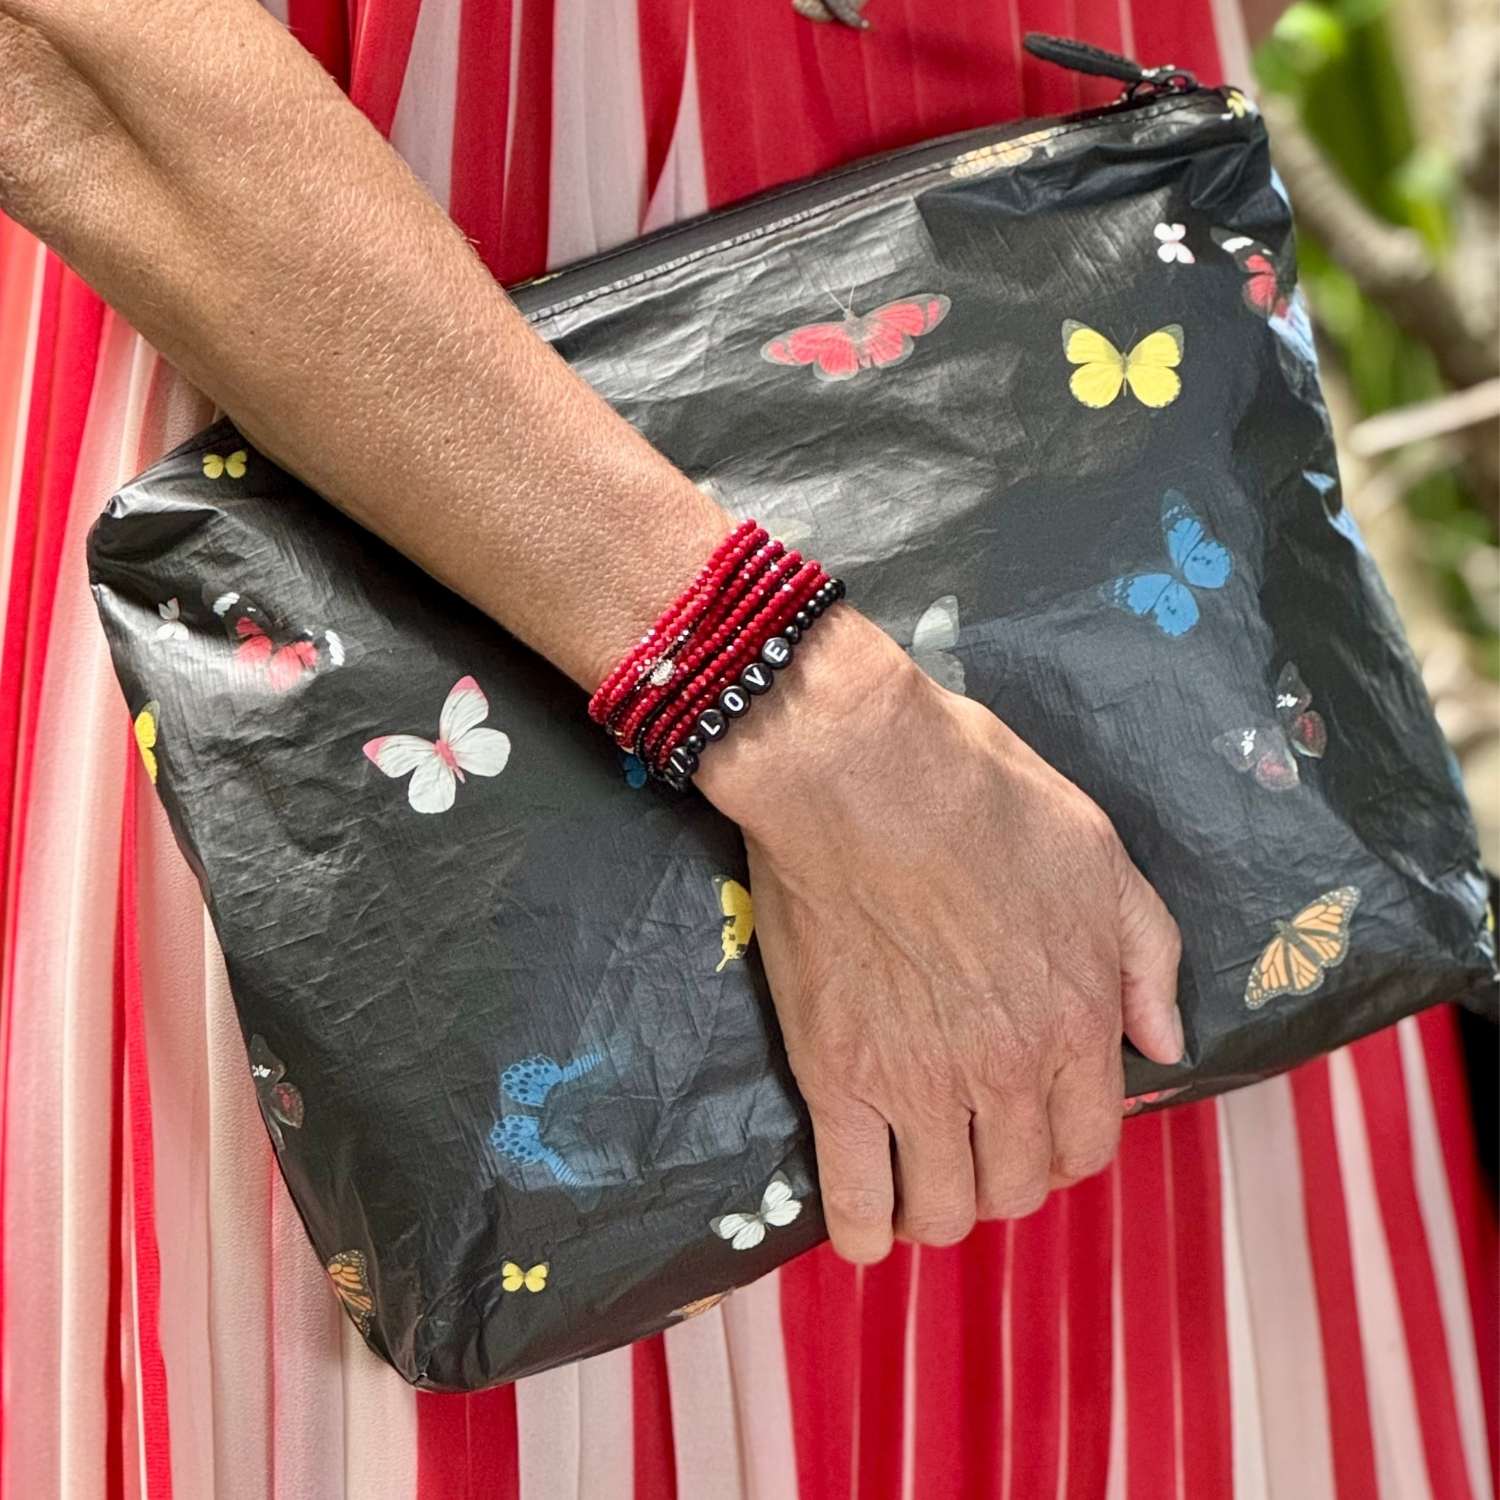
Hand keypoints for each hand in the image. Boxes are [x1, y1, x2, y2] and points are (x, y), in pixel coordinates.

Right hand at [697, 606, 1183, 1261]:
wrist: (860, 771)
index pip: (1090, 1143)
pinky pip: (852, 1199)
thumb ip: (1143, 955)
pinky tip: (862, 1221)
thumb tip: (1165, 1043)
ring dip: (936, 1209)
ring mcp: (918, 1084)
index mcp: (1077, 1020)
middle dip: (1001, 1178)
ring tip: (914, 1174)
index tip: (1036, 1127)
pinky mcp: (836, 1079)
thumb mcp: (1099, 854)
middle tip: (970, 1143)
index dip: (1066, 1148)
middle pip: (1016, 1187)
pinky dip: (861, 1228)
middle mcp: (1007, 1072)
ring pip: (941, 1209)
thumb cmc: (981, 794)